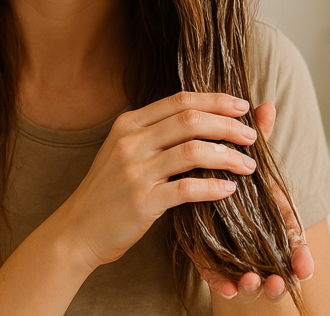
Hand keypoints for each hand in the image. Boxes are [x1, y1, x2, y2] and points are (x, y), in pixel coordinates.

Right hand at [53, 91, 259, 270]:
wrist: (77, 230)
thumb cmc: (109, 191)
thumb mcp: (124, 151)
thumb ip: (157, 133)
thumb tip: (202, 116)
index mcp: (129, 124)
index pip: (180, 100)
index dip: (215, 100)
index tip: (242, 106)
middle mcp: (131, 142)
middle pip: (191, 120)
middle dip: (228, 125)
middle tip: (252, 137)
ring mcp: (135, 171)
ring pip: (193, 151)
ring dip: (228, 156)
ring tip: (248, 165)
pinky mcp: (142, 201)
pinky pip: (187, 188)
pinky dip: (214, 187)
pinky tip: (229, 189)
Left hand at [197, 101, 313, 302]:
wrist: (206, 198)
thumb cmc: (236, 178)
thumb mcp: (245, 158)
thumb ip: (257, 136)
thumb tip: (266, 105)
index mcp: (271, 216)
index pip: (292, 239)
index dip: (301, 256)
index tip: (305, 269)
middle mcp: (258, 238)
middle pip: (275, 265)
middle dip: (278, 279)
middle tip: (275, 282)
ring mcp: (237, 250)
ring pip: (249, 275)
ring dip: (251, 284)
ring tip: (247, 283)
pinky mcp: (213, 258)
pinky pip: (218, 277)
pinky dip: (223, 284)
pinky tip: (226, 289)